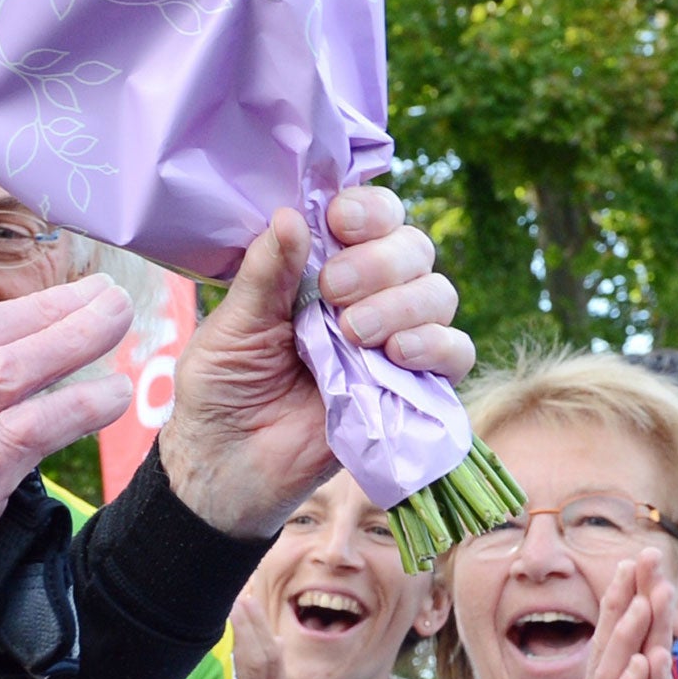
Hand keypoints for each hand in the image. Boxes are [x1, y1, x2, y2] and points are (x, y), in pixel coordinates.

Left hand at [159, 188, 475, 538]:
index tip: (339, 221)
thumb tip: (291, 215)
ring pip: (438, 294)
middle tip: (333, 290)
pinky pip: (456, 354)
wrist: (225, 468)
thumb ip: (264, 275)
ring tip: (353, 332)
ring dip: (402, 303)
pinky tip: (397, 354)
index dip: (368, 210)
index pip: (373, 217)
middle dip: (380, 261)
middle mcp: (367, 297)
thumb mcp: (231, 329)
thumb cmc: (221, 391)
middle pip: (413, 248)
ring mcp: (392, 342)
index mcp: (323, 270)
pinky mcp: (410, 390)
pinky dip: (436, 346)